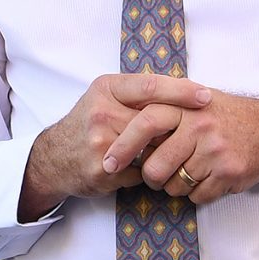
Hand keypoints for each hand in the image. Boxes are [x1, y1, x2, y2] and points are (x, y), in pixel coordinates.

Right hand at [22, 73, 227, 216]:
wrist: (52, 159)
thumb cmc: (88, 125)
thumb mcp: (105, 98)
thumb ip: (137, 95)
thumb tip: (185, 94)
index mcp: (106, 89)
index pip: (150, 86)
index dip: (181, 91)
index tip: (205, 97)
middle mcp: (102, 112)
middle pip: (156, 120)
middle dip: (176, 130)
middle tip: (199, 132)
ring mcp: (101, 142)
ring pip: (152, 148)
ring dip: (162, 154)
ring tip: (165, 154)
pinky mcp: (103, 169)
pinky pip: (141, 172)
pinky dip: (146, 173)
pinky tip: (137, 170)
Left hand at [101, 83, 258, 204]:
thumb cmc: (226, 116)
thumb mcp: (195, 101)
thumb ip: (165, 108)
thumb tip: (120, 125)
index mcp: (187, 106)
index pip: (145, 123)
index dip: (123, 145)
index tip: (108, 163)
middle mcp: (200, 126)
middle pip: (155, 166)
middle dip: (151, 178)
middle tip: (156, 175)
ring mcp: (215, 151)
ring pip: (174, 185)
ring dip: (176, 186)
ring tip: (190, 171)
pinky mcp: (228, 172)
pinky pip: (197, 196)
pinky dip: (198, 193)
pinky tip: (209, 178)